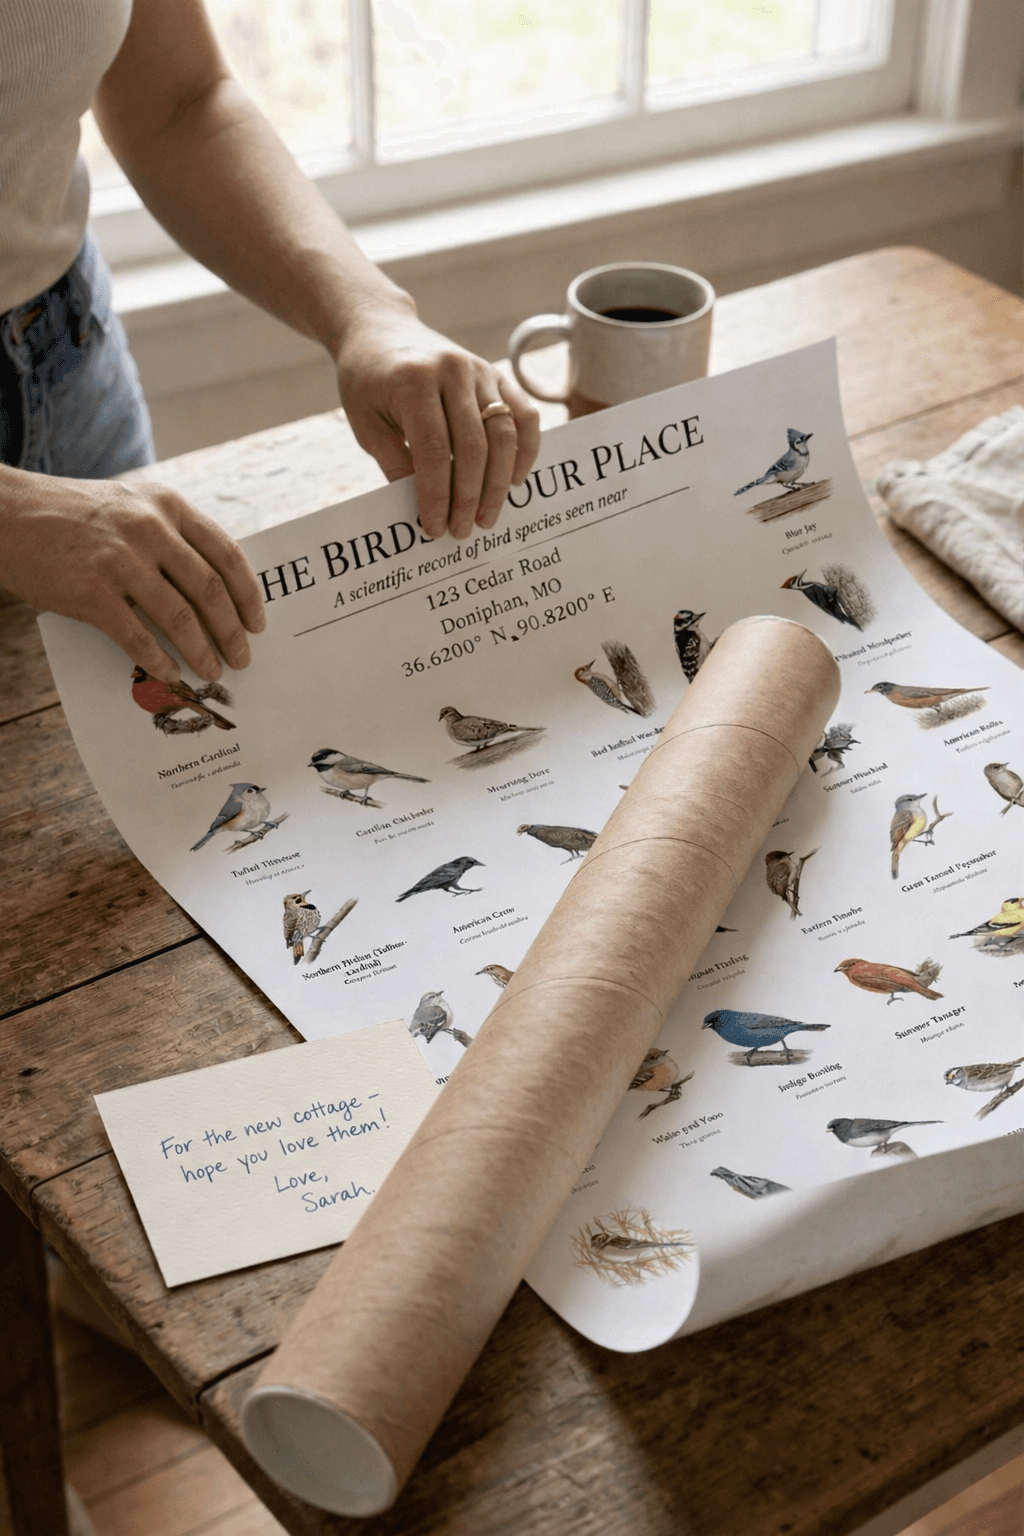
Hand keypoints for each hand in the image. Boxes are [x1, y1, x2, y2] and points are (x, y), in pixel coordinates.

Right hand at [0, 470, 263, 680]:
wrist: (8, 514)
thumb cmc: (74, 515)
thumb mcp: (131, 505)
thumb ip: (171, 535)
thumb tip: (213, 589)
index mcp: (167, 506)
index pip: (226, 554)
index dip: (248, 594)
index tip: (257, 622)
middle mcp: (149, 530)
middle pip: (210, 590)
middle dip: (232, 631)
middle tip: (242, 657)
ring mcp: (120, 561)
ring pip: (179, 617)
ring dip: (202, 652)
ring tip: (213, 672)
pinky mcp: (92, 592)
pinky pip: (137, 637)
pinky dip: (159, 661)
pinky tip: (170, 675)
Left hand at [335, 303, 540, 539]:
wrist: (380, 329)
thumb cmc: (367, 382)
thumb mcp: (366, 423)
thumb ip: (395, 463)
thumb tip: (427, 509)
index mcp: (413, 382)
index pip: (433, 450)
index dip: (437, 495)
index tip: (435, 528)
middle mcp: (452, 371)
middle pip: (473, 446)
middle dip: (470, 496)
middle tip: (463, 530)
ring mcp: (479, 370)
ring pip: (504, 434)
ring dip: (499, 482)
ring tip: (487, 516)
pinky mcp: (496, 374)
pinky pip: (524, 415)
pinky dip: (526, 450)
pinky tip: (515, 480)